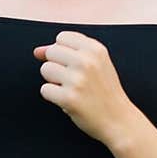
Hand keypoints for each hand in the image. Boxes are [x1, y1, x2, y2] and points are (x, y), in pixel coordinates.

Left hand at [32, 31, 134, 146]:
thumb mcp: (97, 64)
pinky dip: (53, 97)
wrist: (119, 120)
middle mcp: (87, 61)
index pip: (62, 37)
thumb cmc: (105, 92)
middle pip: (51, 52)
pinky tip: (68, 101)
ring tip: (71, 89)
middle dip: (56, 66)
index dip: (62, 52)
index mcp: (95, 49)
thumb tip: (37, 51)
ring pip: (45, 69)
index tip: (73, 65)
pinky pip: (45, 90)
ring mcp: (78, 79)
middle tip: (73, 80)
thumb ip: (68, 52)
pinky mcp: (69, 98)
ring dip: (53, 81)